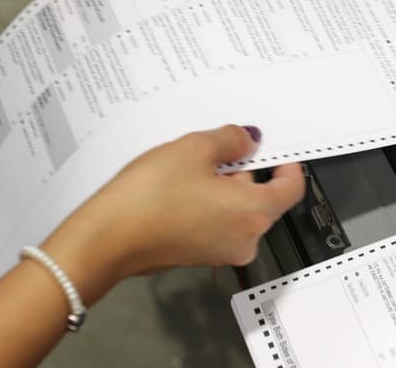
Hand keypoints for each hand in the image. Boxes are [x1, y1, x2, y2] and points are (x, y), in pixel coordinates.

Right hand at [42, 125, 305, 301]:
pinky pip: (216, 222)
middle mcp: (245, 240)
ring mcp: (221, 251)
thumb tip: (249, 141)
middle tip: (217, 146)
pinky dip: (207, 202)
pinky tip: (178, 185)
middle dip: (243, 170)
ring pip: (237, 209)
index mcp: (255, 214)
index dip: (287, 163)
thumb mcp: (195, 149)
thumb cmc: (152, 195)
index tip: (272, 146)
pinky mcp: (197, 255)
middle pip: (262, 198)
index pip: (292, 188)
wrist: (104, 240)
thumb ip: (231, 140)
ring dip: (222, 184)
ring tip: (189, 164)